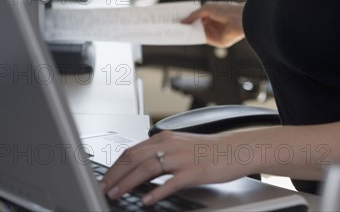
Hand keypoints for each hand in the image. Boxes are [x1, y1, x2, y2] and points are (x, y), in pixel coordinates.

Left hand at [101, 131, 247, 205]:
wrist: (234, 148)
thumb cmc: (208, 150)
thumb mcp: (180, 146)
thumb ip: (161, 152)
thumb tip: (141, 167)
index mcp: (165, 138)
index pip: (133, 150)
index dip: (117, 165)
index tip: (106, 178)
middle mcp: (170, 145)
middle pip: (135, 157)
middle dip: (116, 174)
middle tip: (105, 188)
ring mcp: (182, 158)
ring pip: (148, 168)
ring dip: (129, 182)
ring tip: (117, 194)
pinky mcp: (194, 171)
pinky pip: (171, 182)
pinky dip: (156, 192)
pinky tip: (147, 201)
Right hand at [182, 2, 244, 46]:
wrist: (240, 19)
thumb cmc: (226, 10)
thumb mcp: (206, 9)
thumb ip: (193, 15)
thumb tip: (182, 21)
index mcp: (213, 14)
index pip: (198, 16)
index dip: (189, 17)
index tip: (178, 18)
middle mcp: (214, 23)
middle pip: (198, 26)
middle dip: (187, 26)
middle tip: (174, 26)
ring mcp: (215, 33)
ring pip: (199, 33)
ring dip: (189, 32)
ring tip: (176, 31)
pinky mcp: (217, 41)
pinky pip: (203, 40)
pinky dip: (195, 38)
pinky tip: (186, 36)